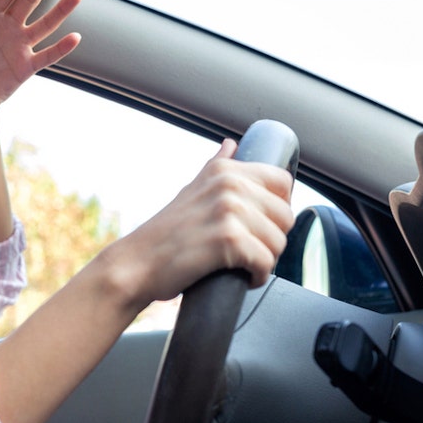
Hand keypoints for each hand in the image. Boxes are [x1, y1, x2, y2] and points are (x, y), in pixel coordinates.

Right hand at [109, 139, 296, 306]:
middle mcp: (229, 185)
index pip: (283, 182)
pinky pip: (266, 262)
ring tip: (242, 265)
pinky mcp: (228, 240)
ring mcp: (229, 211)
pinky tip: (243, 277)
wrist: (136, 264)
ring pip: (278, 242)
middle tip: (247, 251)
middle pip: (285, 216)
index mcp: (225, 170)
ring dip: (265, 260)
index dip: (278, 209)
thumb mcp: (192, 189)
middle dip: (272, 239)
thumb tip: (231, 144)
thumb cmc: (164, 234)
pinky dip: (257, 277)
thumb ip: (216, 166)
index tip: (260, 226)